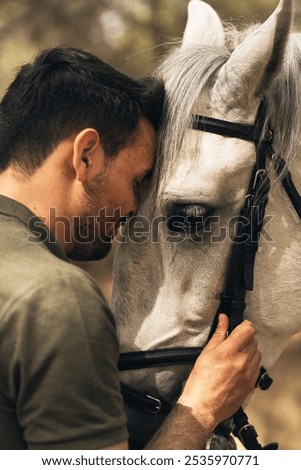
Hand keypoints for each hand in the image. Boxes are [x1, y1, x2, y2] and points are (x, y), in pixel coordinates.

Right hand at [177, 314, 260, 431]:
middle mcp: (242, 361)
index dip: (245, 325)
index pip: (248, 329)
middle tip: (235, 341)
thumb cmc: (200, 381)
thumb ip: (218, 334)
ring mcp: (248, 374)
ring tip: (238, 354)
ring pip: (258, 354)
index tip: (240, 326)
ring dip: (250, 350)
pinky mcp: (251, 384)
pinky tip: (240, 366)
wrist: (203, 407)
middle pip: (254, 340)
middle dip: (246, 337)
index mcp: (229, 351)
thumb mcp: (206, 353)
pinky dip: (251, 363)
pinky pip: (257, 367)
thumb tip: (223, 319)